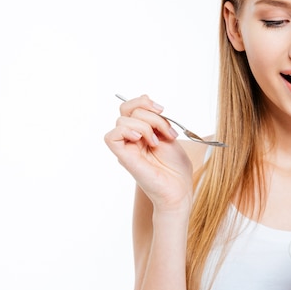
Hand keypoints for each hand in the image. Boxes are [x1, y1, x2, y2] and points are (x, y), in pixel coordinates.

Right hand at [104, 94, 193, 212]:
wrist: (179, 189)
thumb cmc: (176, 168)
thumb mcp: (169, 134)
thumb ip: (156, 118)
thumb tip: (145, 100)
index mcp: (141, 133)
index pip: (131, 107)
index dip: (143, 102)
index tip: (162, 110)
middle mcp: (130, 139)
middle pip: (127, 110)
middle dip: (150, 115)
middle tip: (166, 131)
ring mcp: (126, 148)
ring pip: (122, 121)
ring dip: (146, 125)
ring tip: (157, 142)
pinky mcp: (124, 158)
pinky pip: (111, 137)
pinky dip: (126, 131)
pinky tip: (141, 139)